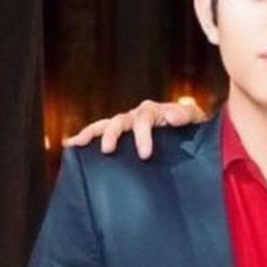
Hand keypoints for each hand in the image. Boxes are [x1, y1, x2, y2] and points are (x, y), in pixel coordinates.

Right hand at [63, 100, 207, 158]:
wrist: (191, 135)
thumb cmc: (193, 127)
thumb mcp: (195, 119)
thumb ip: (186, 115)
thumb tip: (171, 117)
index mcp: (153, 112)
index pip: (144, 119)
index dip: (142, 135)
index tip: (144, 154)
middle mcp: (136, 115)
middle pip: (119, 121)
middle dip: (112, 134)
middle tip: (107, 150)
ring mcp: (126, 125)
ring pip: (105, 125)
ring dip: (92, 134)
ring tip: (77, 143)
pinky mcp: (122, 137)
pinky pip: (100, 134)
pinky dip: (86, 137)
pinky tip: (71, 145)